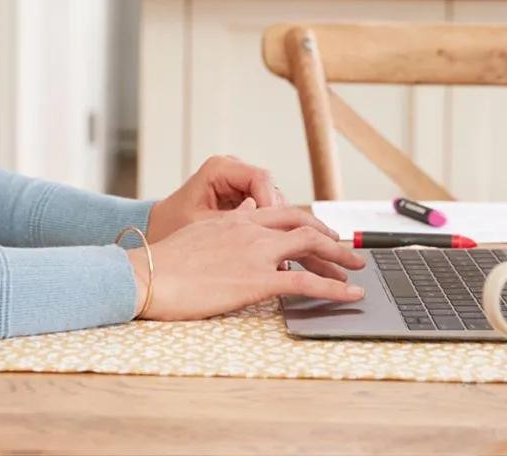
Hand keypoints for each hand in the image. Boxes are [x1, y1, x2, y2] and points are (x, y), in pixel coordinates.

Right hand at [128, 200, 365, 319]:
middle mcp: (249, 229)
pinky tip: (352, 294)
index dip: (305, 223)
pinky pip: (306, 283)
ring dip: (340, 257)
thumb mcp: (193, 238)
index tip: (319, 233)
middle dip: (330, 235)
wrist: (148, 273)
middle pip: (302, 224)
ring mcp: (255, 252)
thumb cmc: (161, 262)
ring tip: (358, 268)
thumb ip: (216, 236)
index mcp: (233, 219)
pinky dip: (336, 288)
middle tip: (348, 249)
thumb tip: (225, 240)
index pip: (280, 213)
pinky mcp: (257, 280)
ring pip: (311, 246)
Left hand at [147, 155, 294, 241]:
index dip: (272, 205)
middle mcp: (233, 170)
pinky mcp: (243, 197)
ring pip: (273, 201)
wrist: (160, 232)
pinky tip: (274, 253)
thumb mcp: (205, 226)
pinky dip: (270, 230)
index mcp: (220, 168)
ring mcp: (240, 183)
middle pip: (271, 190)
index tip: (277, 234)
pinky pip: (266, 211)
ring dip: (278, 226)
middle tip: (286, 248)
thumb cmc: (173, 226)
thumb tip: (270, 231)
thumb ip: (236, 223)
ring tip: (282, 254)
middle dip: (280, 219)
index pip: (261, 179)